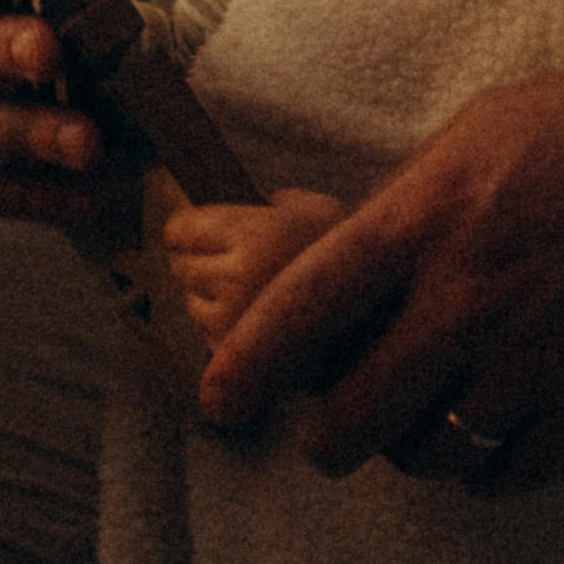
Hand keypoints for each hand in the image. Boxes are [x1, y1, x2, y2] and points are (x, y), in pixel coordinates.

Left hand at [162, 189, 342, 345]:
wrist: (384, 331)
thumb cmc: (355, 262)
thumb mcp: (319, 211)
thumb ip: (278, 203)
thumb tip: (252, 204)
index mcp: (255, 234)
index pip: (180, 229)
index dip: (187, 229)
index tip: (193, 232)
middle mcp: (239, 277)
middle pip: (181, 266)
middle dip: (201, 263)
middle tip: (232, 263)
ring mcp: (235, 322)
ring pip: (193, 304)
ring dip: (212, 299)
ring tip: (255, 297)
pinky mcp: (240, 360)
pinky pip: (209, 339)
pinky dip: (227, 334)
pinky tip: (264, 330)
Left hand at [195, 41, 563, 487]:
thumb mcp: (469, 137)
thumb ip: (398, 211)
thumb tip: (332, 272)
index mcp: (423, 219)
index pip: (300, 309)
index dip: (242, 366)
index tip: (216, 400)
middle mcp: (469, 297)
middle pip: (352, 417)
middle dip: (321, 438)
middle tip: (321, 433)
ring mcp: (533, 357)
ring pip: (426, 457)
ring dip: (406, 454)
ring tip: (413, 426)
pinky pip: (510, 473)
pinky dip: (485, 471)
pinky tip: (484, 440)